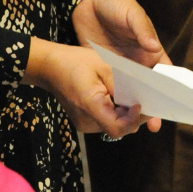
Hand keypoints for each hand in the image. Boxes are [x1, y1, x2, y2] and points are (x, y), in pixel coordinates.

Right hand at [23, 38, 144, 138]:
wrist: (49, 67)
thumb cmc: (75, 62)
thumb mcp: (103, 65)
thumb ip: (123, 83)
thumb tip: (141, 97)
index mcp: (90, 106)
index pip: (118, 128)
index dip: (134, 119)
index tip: (140, 104)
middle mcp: (87, 121)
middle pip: (119, 129)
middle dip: (134, 116)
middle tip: (142, 98)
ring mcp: (85, 124)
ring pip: (114, 127)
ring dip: (125, 114)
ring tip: (129, 96)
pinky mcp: (85, 122)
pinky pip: (107, 122)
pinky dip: (116, 113)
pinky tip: (117, 99)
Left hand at [72, 0, 171, 132]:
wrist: (86, 1)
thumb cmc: (114, 2)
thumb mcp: (130, 12)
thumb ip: (142, 29)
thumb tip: (154, 47)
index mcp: (150, 48)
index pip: (165, 72)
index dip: (171, 89)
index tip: (176, 105)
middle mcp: (138, 61)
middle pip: (149, 88)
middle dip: (153, 105)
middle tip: (154, 125)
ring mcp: (121, 67)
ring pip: (131, 92)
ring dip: (134, 108)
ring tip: (136, 126)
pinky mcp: (104, 69)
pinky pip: (111, 88)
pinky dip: (115, 102)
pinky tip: (116, 115)